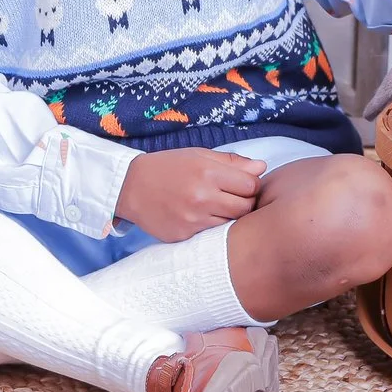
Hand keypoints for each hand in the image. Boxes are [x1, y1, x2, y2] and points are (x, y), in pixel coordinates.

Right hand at [114, 148, 266, 240]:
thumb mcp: (198, 155)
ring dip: (230, 217)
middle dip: (245, 203)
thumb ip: (231, 162)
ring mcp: (193, 219)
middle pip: (246, 208)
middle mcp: (202, 197)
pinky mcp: (185, 236)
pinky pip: (212, 236)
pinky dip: (212, 228)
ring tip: (217, 208)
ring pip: (232, 224)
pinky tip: (202, 218)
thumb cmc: (167, 167)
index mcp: (207, 172)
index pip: (251, 185)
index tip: (242, 185)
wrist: (130, 187)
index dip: (251, 185)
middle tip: (232, 198)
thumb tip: (261, 167)